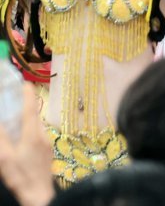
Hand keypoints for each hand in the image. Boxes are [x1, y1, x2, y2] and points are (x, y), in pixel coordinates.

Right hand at [0, 85, 54, 205]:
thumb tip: (0, 122)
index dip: (27, 94)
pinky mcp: (47, 152)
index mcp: (32, 134)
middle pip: (34, 115)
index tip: (24, 82)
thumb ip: (1, 137)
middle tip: (13, 99)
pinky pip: (37, 134)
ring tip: (14, 116)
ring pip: (36, 125)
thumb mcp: (4, 158)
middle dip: (24, 106)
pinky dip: (29, 129)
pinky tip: (20, 136)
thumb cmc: (20, 176)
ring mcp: (47, 144)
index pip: (30, 108)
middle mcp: (42, 135)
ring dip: (26, 118)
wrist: (39, 195)